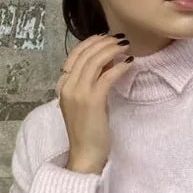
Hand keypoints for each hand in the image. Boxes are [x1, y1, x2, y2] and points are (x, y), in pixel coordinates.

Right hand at [54, 31, 133, 170]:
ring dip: (112, 51)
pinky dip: (119, 67)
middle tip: (120, 39)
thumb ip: (91, 83)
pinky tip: (129, 63)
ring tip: (126, 48)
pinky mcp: (92, 101)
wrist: (85, 154)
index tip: (106, 38)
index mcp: (62, 86)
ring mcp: (78, 93)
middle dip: (104, 43)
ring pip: (95, 61)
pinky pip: (107, 76)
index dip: (91, 43)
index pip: (74, 55)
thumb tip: (106, 63)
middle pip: (85, 54)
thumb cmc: (88, 132)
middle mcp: (67, 86)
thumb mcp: (86, 103)